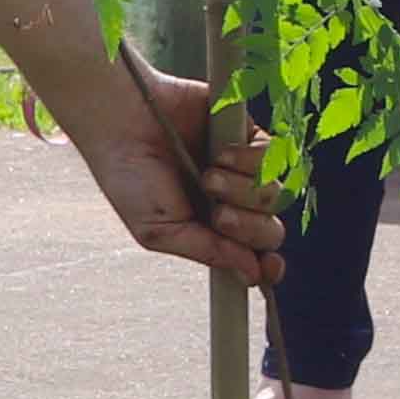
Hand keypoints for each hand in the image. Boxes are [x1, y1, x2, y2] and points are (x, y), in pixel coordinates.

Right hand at [86, 55, 284, 283]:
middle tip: (217, 213)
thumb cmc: (130, 178)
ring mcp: (241, 171)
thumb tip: (251, 275)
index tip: (268, 267)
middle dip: (248, 228)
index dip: (267, 266)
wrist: (123, 122)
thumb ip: (208, 253)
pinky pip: (273, 157)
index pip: (253, 257)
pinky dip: (249, 160)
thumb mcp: (160, 230)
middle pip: (270, 231)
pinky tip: (219, 154)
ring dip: (243, 190)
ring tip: (208, 177)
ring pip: (276, 195)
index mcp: (210, 232)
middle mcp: (231, 203)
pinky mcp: (247, 135)